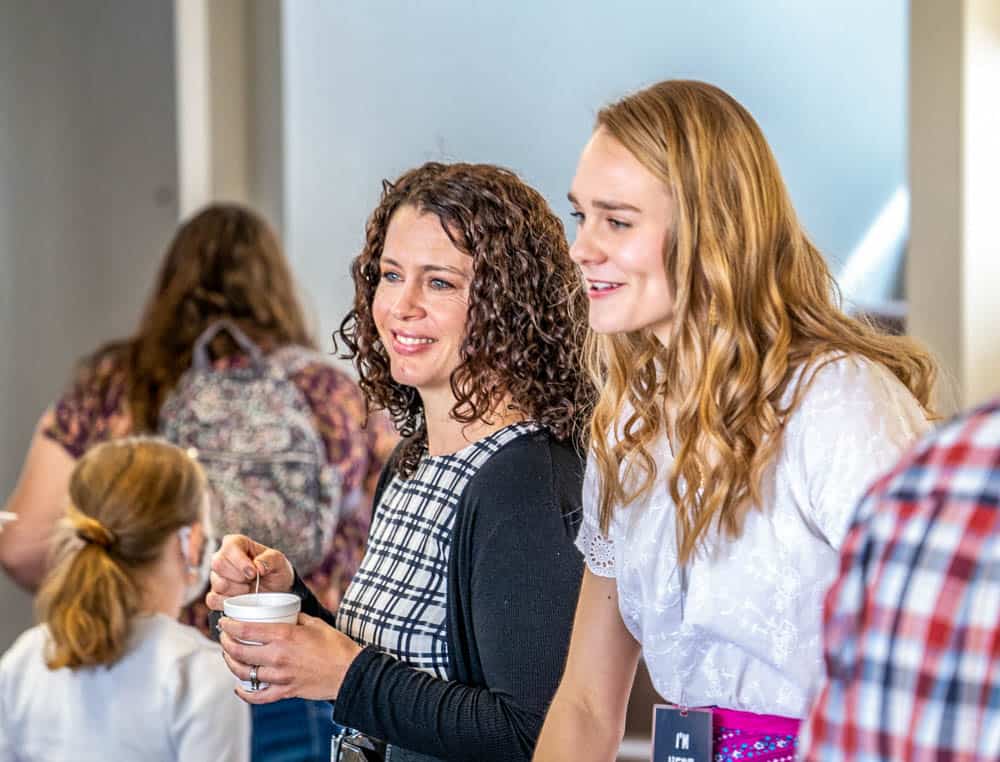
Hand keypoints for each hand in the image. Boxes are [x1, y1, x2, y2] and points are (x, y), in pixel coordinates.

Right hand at [205, 534, 294, 611]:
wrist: (276, 591)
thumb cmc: (275, 571)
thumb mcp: (279, 562)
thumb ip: (270, 559)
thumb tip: (258, 566)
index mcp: (237, 544)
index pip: (229, 547)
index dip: (240, 561)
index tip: (253, 572)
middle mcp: (223, 558)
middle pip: (218, 564)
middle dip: (238, 576)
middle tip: (252, 580)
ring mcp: (217, 577)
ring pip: (216, 583)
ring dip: (236, 590)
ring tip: (248, 589)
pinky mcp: (215, 594)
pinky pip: (212, 599)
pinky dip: (226, 602)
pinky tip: (239, 601)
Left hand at [218, 613, 362, 702]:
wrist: (349, 672)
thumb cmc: (336, 646)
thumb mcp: (315, 623)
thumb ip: (296, 619)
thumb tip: (285, 615)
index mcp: (284, 636)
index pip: (246, 631)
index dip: (229, 626)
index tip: (224, 622)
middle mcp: (278, 656)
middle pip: (239, 652)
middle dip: (226, 643)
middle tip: (225, 637)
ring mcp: (280, 676)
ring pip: (245, 673)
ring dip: (232, 664)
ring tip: (230, 657)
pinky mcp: (285, 691)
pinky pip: (258, 696)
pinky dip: (245, 693)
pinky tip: (239, 687)